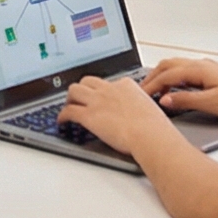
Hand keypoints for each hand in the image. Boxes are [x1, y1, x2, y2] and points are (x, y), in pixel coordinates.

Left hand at [58, 75, 179, 152]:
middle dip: (82, 89)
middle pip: (88, 81)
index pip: (108, 82)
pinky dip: (62, 115)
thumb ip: (139, 106)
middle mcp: (110, 89)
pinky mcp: (88, 115)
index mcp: (126, 85)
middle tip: (80, 99)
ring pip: (74, 90)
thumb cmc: (155, 128)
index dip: (101, 90)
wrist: (150, 135)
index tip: (99, 97)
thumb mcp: (149, 108)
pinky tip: (62, 121)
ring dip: (70, 98)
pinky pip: (69, 111)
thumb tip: (139, 113)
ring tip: (69, 106)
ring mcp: (97, 100)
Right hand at [135, 55, 217, 121]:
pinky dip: (175, 79)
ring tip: (155, 91)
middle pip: (168, 65)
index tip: (139, 96)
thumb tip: (165, 100)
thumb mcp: (211, 104)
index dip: (150, 85)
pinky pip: (187, 72)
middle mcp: (202, 65)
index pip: (166, 75)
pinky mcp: (214, 75)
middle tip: (141, 91)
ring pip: (178, 67)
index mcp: (198, 69)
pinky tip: (176, 91)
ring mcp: (208, 69)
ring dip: (163, 77)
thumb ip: (185, 101)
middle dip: (152, 76)